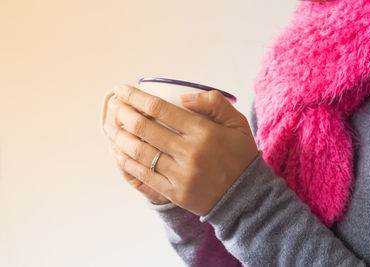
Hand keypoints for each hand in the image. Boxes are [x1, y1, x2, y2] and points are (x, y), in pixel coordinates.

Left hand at [104, 85, 257, 215]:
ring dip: (119, 136)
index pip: (160, 109)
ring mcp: (180, 174)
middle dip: (123, 113)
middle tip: (114, 105)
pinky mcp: (174, 192)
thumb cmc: (239, 155)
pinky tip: (116, 152)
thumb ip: (213, 103)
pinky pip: (143, 175)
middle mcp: (189, 152)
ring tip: (109, 126)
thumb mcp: (237, 122)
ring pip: (139, 152)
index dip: (136, 97)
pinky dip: (125, 162)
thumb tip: (181, 97)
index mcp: (203, 131)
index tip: (122, 90)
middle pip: (144, 128)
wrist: (245, 196)